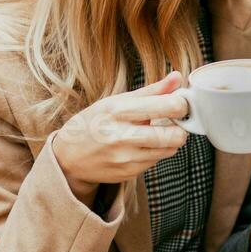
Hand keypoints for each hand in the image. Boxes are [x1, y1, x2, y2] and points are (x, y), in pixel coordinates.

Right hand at [53, 72, 189, 205]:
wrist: (68, 156)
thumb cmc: (94, 123)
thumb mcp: (116, 101)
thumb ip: (151, 91)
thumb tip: (177, 77)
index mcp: (119, 111)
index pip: (168, 107)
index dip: (182, 104)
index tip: (179, 103)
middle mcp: (122, 136)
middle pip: (174, 135)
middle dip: (181, 127)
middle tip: (175, 121)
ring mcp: (126, 158)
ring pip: (169, 150)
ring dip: (170, 140)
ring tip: (157, 132)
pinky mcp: (129, 173)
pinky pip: (156, 161)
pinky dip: (156, 152)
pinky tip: (143, 146)